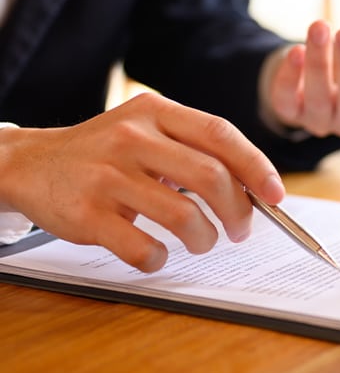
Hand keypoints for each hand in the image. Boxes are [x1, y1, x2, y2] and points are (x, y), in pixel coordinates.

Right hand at [0, 93, 284, 272]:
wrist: (31, 164)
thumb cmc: (106, 152)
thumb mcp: (147, 130)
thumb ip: (194, 149)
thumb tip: (255, 188)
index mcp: (155, 112)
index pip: (220, 134)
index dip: (256, 166)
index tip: (276, 195)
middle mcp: (131, 138)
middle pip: (210, 177)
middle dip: (238, 211)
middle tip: (241, 230)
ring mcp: (107, 176)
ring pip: (183, 216)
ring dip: (205, 239)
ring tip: (203, 242)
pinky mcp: (87, 214)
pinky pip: (143, 248)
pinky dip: (159, 259)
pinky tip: (157, 255)